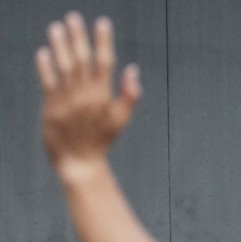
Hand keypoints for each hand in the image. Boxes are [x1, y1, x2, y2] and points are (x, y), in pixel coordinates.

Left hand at [36, 13, 140, 179]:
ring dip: (59, 46)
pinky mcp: (51, 106)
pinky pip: (47, 82)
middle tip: (74, 17)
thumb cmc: (101, 140)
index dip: (103, 41)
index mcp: (104, 97)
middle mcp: (85, 96)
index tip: (102, 22)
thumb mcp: (121, 120)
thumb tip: (133, 70)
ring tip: (56, 27)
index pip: (105, 62)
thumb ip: (129, 95)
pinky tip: (44, 51)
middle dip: (78, 37)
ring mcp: (67, 101)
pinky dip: (45, 66)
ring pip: (64, 67)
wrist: (80, 162)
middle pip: (82, 60)